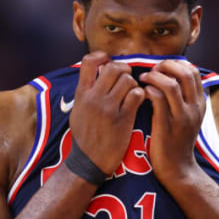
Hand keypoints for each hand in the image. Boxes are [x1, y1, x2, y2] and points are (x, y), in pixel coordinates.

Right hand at [69, 52, 145, 174]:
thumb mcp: (77, 110)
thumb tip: (95, 70)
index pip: (89, 61)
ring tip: (131, 93)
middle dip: (123, 69)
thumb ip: (86, 90)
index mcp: (81, 93)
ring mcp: (109, 108)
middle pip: (113, 67)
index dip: (102, 57)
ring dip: (133, 84)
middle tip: (126, 78)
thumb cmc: (84, 135)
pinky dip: (140, 96)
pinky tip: (137, 103)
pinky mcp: (123, 119)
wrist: (88, 162)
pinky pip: (137, 95)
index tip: (108, 62)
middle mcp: (94, 98)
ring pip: (128, 80)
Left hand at [139, 60, 205, 183]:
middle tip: (152, 71)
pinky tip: (141, 93)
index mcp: (200, 103)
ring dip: (154, 76)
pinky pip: (158, 99)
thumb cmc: (176, 141)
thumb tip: (169, 77)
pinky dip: (148, 90)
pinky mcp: (167, 126)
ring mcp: (182, 117)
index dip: (176, 64)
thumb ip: (182, 98)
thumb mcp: (187, 117)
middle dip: (165, 66)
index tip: (161, 68)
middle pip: (185, 73)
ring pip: (171, 84)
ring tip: (143, 79)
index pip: (193, 71)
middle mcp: (194, 108)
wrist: (177, 170)